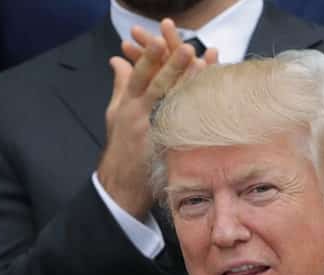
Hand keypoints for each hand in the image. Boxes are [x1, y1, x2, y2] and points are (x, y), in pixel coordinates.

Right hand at [98, 20, 215, 219]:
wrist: (121, 185)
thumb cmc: (120, 146)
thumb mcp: (115, 113)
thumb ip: (120, 85)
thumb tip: (118, 60)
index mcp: (128, 104)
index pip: (138, 76)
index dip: (148, 58)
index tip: (158, 40)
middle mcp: (139, 115)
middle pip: (157, 86)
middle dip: (171, 67)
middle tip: (186, 48)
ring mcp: (153, 132)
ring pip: (171, 104)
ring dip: (188, 85)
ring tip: (202, 67)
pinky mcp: (165, 148)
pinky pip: (182, 127)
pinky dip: (194, 112)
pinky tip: (208, 100)